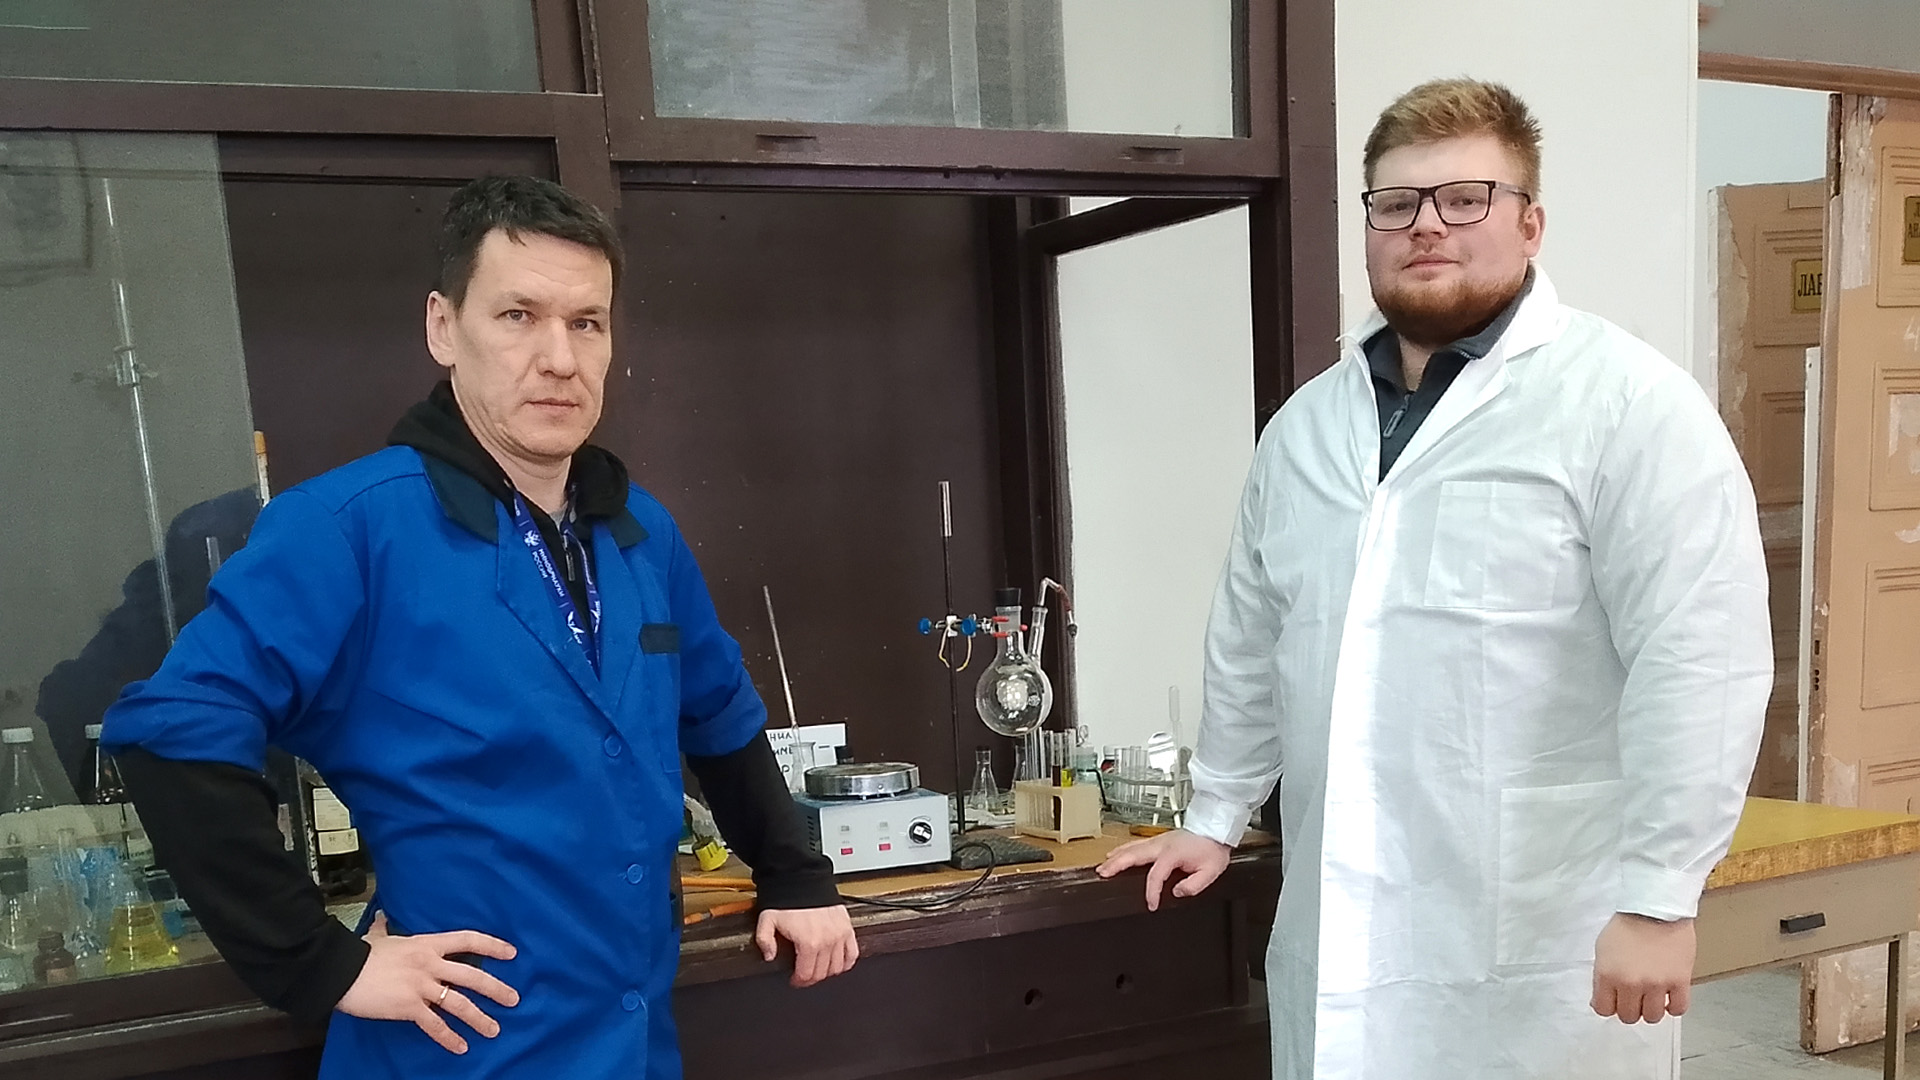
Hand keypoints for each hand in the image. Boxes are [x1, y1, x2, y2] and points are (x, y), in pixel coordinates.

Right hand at [336, 912, 520, 1053]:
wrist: (342, 972)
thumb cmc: (360, 953)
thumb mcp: (378, 937)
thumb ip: (385, 928)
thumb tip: (384, 917)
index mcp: (427, 944)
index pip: (468, 940)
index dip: (492, 946)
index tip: (511, 953)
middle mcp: (430, 964)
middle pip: (472, 976)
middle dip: (496, 988)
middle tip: (514, 999)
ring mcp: (421, 986)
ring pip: (459, 1003)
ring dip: (479, 1018)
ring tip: (494, 1030)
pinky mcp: (409, 1007)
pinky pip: (434, 1025)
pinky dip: (449, 1037)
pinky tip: (461, 1047)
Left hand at [755, 905, 857, 987]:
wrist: (803, 878)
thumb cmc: (787, 898)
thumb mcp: (767, 919)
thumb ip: (765, 941)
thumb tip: (769, 956)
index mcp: (808, 943)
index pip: (806, 974)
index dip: (799, 981)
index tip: (795, 980)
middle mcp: (827, 941)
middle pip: (821, 973)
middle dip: (811, 978)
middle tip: (804, 975)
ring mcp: (839, 935)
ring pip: (837, 967)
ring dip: (827, 972)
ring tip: (818, 968)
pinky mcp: (847, 927)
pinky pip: (852, 953)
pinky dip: (846, 962)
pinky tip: (838, 963)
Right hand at [1095, 829, 1232, 910]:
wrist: (1215, 830)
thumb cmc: (1212, 849)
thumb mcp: (1210, 872)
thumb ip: (1194, 885)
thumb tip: (1177, 892)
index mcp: (1173, 854)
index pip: (1156, 875)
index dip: (1151, 892)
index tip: (1151, 905)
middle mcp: (1162, 845)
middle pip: (1133, 855)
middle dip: (1116, 865)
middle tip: (1103, 874)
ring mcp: (1159, 840)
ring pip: (1131, 847)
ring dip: (1115, 857)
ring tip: (1102, 867)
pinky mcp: (1159, 839)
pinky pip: (1136, 844)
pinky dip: (1122, 849)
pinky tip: (1115, 853)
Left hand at [1591, 912, 1695, 1023]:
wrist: (1655, 908)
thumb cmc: (1627, 925)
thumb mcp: (1602, 949)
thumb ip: (1601, 977)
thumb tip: (1600, 1001)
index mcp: (1608, 975)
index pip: (1603, 1009)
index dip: (1608, 1006)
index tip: (1614, 1000)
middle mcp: (1631, 983)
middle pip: (1628, 1016)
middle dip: (1630, 1008)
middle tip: (1634, 996)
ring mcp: (1657, 984)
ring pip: (1652, 1017)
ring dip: (1651, 1009)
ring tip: (1652, 996)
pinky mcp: (1680, 981)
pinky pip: (1678, 1009)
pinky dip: (1673, 1007)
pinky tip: (1669, 996)